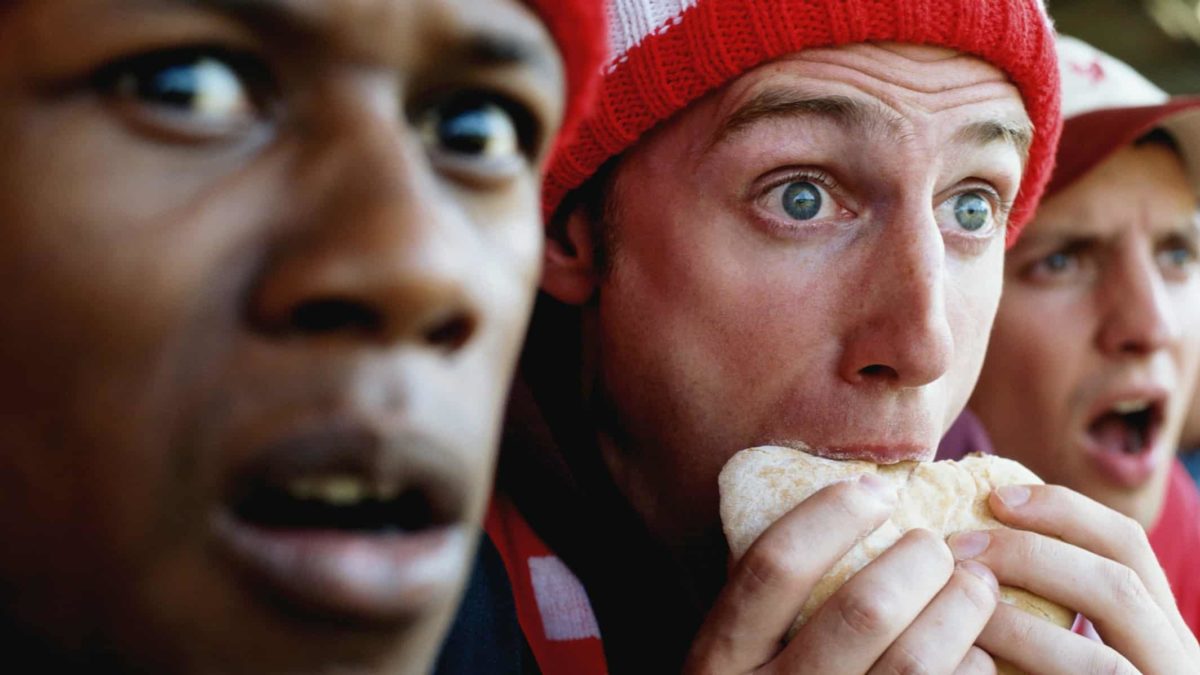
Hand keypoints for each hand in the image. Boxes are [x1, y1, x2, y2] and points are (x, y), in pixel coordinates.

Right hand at [686, 474, 1001, 673]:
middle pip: (864, 610)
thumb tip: (851, 503)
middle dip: (917, 561)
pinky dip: (970, 664)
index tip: (873, 492)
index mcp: (721, 660)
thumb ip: (768, 601)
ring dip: (959, 607)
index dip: (831, 516)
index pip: (775, 566)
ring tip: (972, 582)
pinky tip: (970, 648)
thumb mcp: (736, 655)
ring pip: (915, 660)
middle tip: (932, 544)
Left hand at [948, 484, 1199, 673]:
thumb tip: (970, 538)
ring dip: (1019, 627)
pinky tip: (968, 668)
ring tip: (958, 610)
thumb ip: (1050, 604)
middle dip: (1033, 557)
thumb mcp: (1071, 646)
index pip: (1127, 547)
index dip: (1062, 512)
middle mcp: (1176, 667)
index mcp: (1161, 635)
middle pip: (1118, 588)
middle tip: (958, 547)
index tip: (993, 495)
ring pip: (1097, 662)